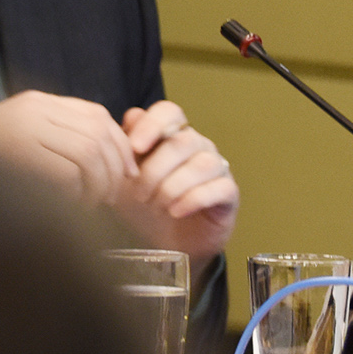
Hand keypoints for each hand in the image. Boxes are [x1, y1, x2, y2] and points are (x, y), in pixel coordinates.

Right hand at [0, 91, 134, 205]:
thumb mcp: (20, 136)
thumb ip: (57, 136)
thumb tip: (112, 156)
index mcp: (36, 103)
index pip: (97, 115)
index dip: (119, 145)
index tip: (125, 172)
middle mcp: (33, 110)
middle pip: (98, 135)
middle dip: (113, 170)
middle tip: (110, 196)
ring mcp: (24, 130)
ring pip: (88, 155)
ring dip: (97, 185)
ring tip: (89, 204)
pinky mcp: (17, 155)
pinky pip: (66, 174)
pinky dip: (76, 194)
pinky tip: (68, 205)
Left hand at [117, 101, 238, 261]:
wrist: (163, 242)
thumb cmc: (143, 206)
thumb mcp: (123, 176)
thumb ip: (124, 146)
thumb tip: (131, 116)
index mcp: (171, 136)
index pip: (169, 111)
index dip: (152, 124)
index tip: (134, 147)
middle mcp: (197, 146)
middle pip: (182, 141)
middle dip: (155, 169)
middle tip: (138, 193)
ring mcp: (217, 168)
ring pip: (202, 163)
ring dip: (173, 186)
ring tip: (156, 205)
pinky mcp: (229, 194)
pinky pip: (220, 188)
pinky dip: (193, 200)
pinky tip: (176, 211)